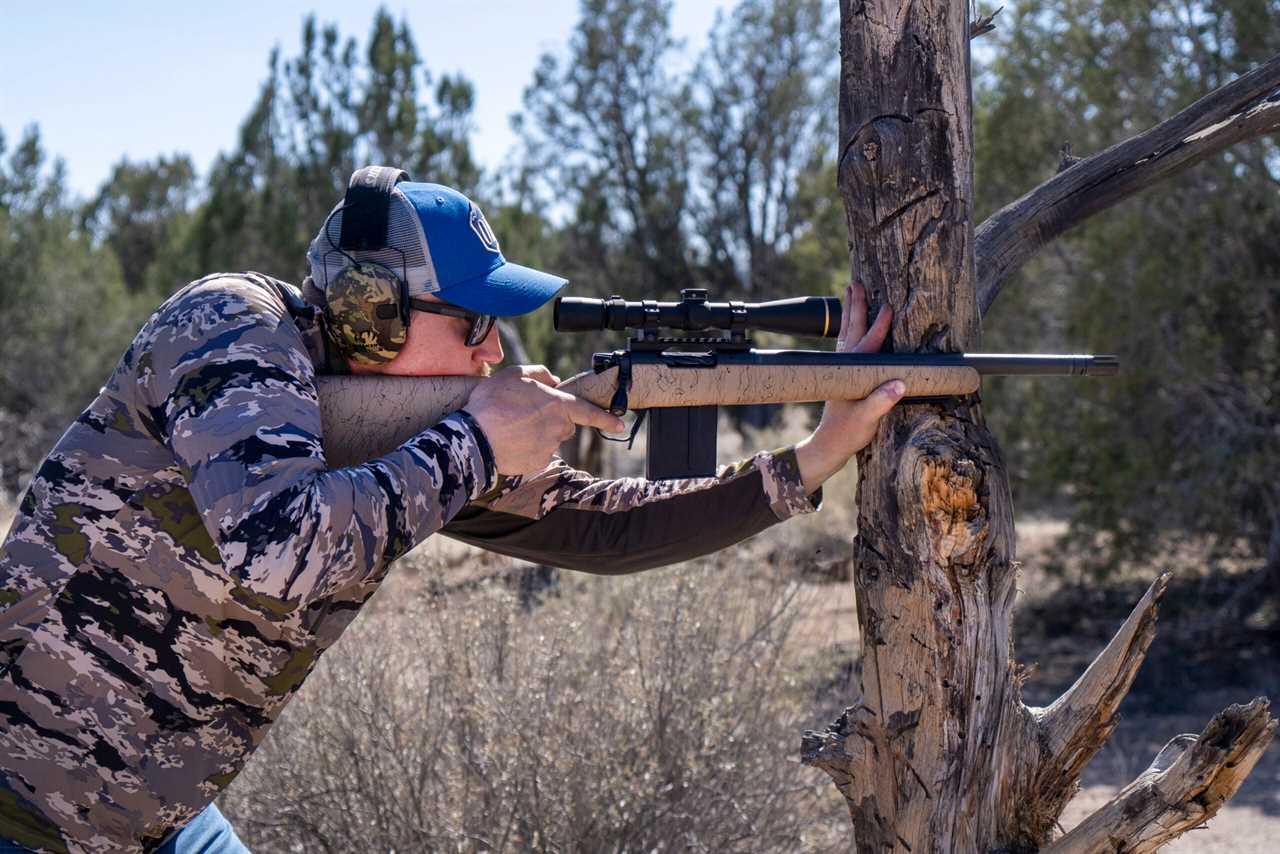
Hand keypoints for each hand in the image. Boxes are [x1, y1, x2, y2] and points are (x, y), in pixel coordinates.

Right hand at [464, 365, 625, 474]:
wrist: (475, 437)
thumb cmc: (493, 402)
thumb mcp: (515, 374)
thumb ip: (540, 373)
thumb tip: (553, 380)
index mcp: (558, 405)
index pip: (589, 412)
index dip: (606, 418)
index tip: (620, 424)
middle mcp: (559, 428)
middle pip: (563, 424)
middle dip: (551, 419)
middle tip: (524, 413)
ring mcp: (549, 447)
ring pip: (550, 438)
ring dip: (538, 433)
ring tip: (512, 426)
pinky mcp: (537, 462)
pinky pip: (537, 453)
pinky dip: (527, 448)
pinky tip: (510, 441)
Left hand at [794, 281, 903, 493]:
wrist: (829, 445)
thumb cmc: (847, 433)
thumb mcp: (866, 420)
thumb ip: (880, 402)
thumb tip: (898, 384)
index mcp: (851, 373)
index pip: (868, 344)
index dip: (879, 326)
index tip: (888, 307)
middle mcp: (843, 366)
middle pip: (851, 330)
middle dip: (855, 306)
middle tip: (856, 283)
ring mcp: (841, 369)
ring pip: (846, 334)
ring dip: (850, 313)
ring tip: (851, 292)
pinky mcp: (842, 374)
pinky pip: (847, 344)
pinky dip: (850, 329)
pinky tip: (852, 324)